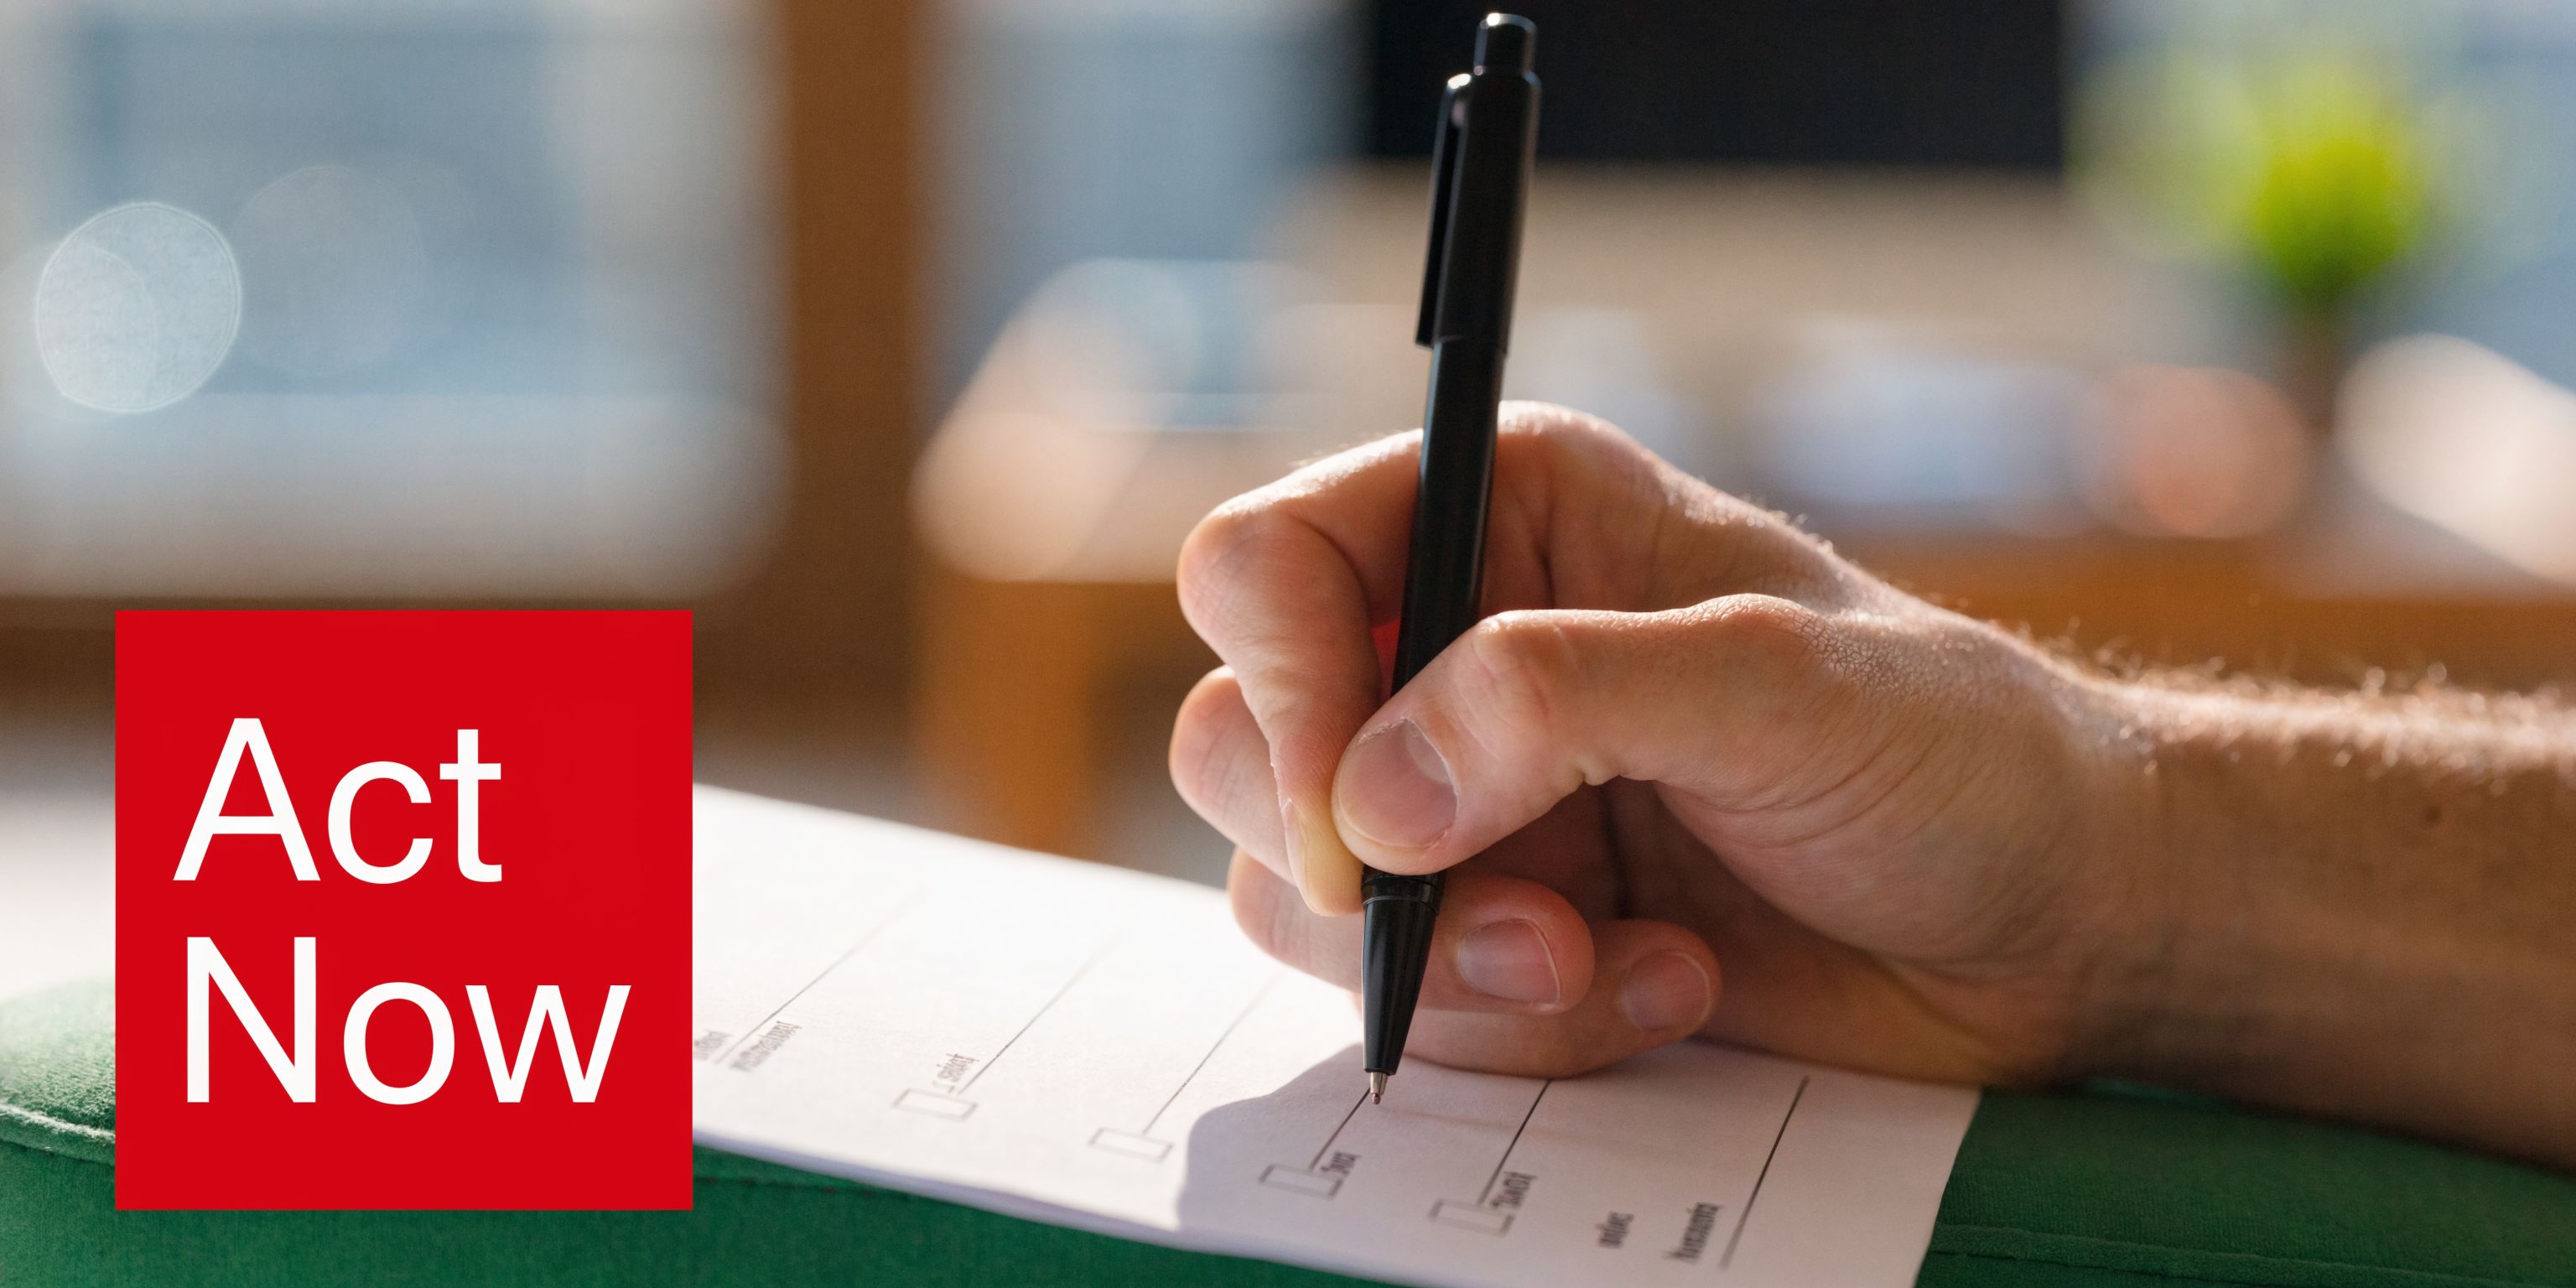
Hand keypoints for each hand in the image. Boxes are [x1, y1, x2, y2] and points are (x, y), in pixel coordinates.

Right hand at [1169, 405, 2150, 1084]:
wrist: (2045, 922)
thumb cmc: (1949, 750)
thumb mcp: (1776, 682)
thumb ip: (1564, 700)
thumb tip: (1373, 799)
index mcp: (1505, 515)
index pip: (1273, 564)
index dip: (1282, 683)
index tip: (1356, 816)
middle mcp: (1451, 651)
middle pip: (1238, 741)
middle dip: (1356, 865)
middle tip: (1516, 915)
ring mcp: (1462, 802)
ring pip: (1296, 895)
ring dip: (1449, 966)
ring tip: (1610, 960)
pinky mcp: (1491, 929)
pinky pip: (1397, 999)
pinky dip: (1514, 1026)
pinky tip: (1662, 986)